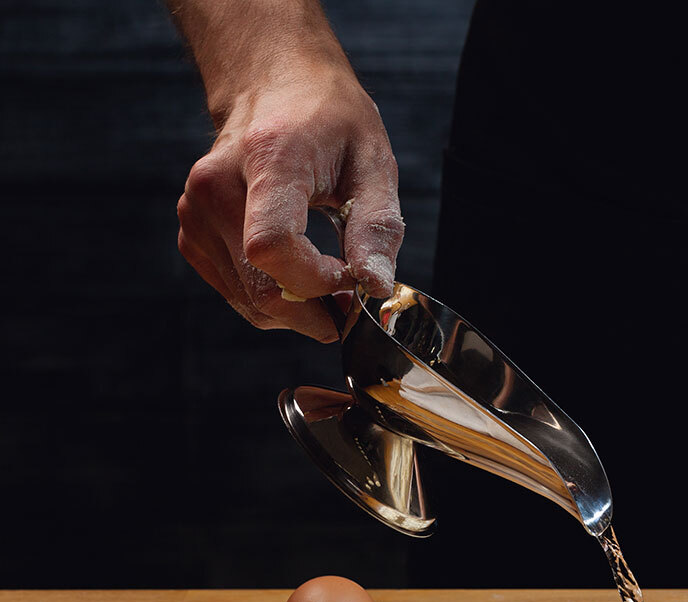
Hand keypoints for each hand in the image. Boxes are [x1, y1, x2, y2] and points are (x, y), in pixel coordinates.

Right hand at [176, 62, 403, 340]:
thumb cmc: (329, 120)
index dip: (315, 281)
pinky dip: (272, 298)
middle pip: (260, 286)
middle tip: (351, 303)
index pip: (272, 245)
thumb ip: (377, 227)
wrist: (274, 87)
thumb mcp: (373, 161)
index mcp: (267, 159)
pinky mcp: (191, 233)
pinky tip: (297, 272)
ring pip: (248, 299)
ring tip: (329, 281)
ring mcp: (195, 211)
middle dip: (314, 311)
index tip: (349, 277)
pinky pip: (236, 292)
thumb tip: (374, 285)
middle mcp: (216, 186)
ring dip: (297, 309)